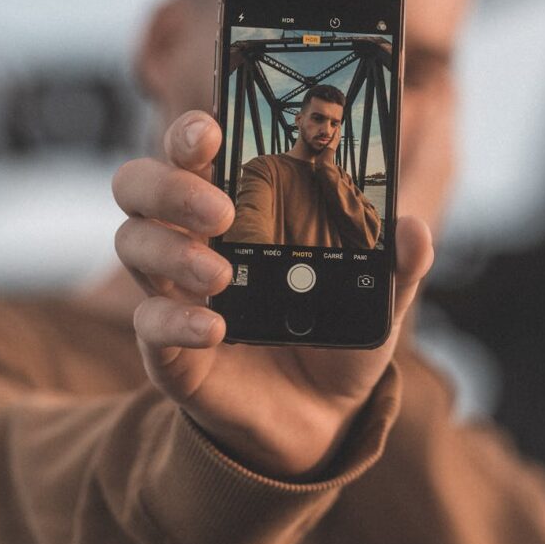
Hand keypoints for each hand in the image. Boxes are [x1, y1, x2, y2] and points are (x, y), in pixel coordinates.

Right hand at [113, 111, 432, 478]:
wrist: (319, 412)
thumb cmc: (335, 332)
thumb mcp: (377, 298)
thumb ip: (396, 264)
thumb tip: (412, 230)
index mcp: (238, 208)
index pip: (193, 152)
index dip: (191, 133)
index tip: (212, 131)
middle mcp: (193, 238)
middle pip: (140, 185)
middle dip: (170, 185)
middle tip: (220, 212)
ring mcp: (174, 290)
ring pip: (132, 242)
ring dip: (171, 250)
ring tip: (220, 274)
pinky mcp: (169, 347)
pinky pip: (148, 323)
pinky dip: (173, 321)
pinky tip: (214, 328)